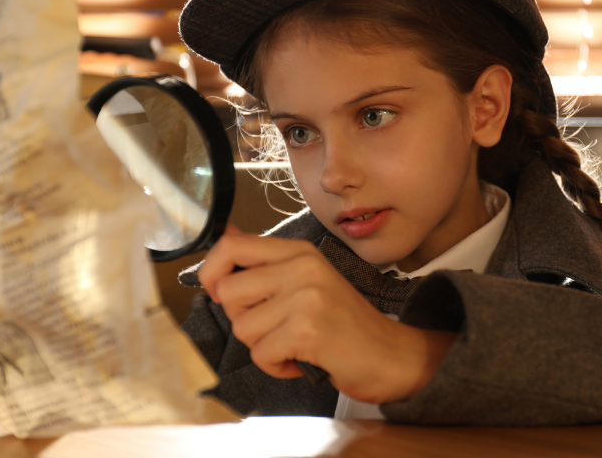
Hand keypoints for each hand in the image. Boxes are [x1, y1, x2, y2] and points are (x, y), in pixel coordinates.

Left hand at [198, 228, 456, 403]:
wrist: (390, 355)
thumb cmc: (345, 324)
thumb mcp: (307, 280)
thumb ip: (266, 262)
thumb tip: (224, 235)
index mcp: (299, 252)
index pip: (231, 246)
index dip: (210, 271)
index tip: (218, 292)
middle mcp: (303, 267)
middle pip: (228, 292)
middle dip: (243, 320)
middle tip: (274, 327)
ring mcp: (306, 296)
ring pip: (243, 327)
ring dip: (263, 347)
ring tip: (295, 344)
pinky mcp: (308, 329)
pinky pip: (261, 354)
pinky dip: (276, 366)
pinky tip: (302, 359)